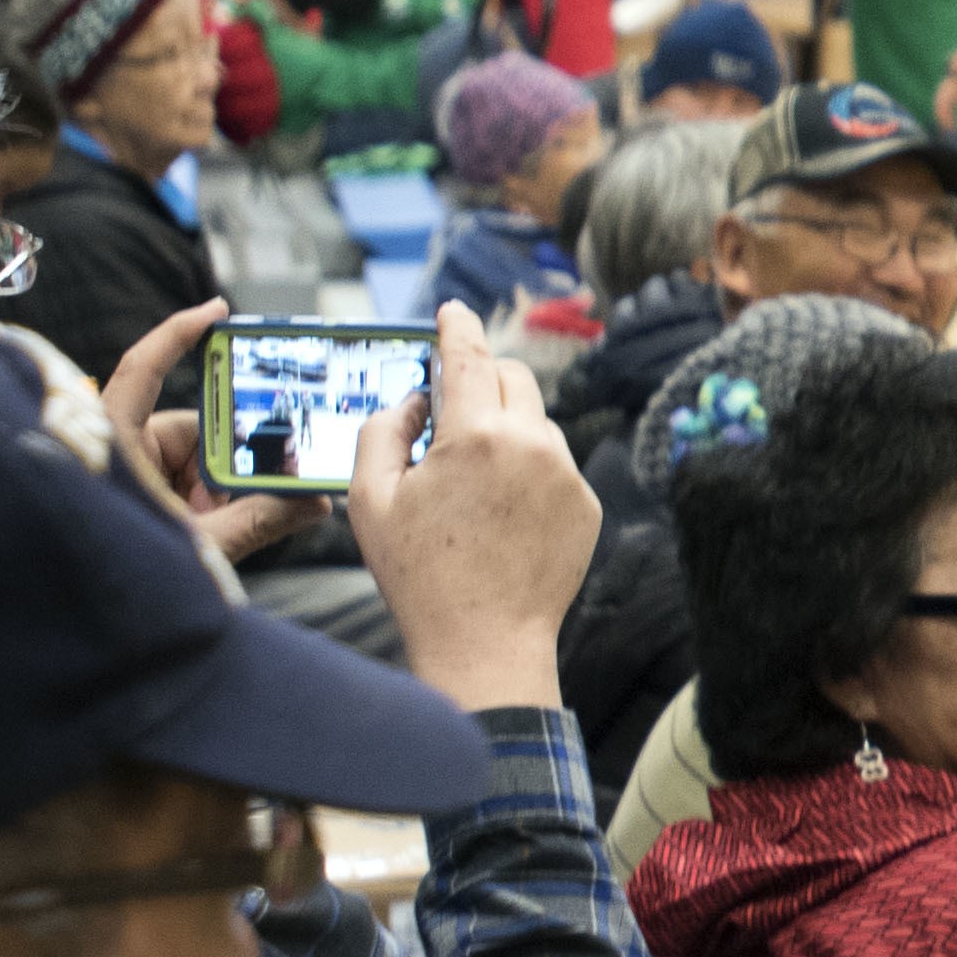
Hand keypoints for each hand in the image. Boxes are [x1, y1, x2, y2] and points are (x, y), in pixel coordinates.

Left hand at [102, 303, 308, 564]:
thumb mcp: (196, 545)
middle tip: (243, 496)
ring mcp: (125, 471)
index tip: (217, 311)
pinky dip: (200, 506)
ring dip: (212, 495)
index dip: (179, 332)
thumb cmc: (113, 574)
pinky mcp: (133, 494)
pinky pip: (179, 487)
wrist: (73, 619)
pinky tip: (209, 532)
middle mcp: (117, 446)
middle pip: (187, 431)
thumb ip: (257, 521)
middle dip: (222, 467)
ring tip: (214, 529)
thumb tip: (315, 504)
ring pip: (188, 465)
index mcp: (113, 438)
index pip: (144, 367)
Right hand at [348, 303, 597, 714]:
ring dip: (505, 430)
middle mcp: (532, 444)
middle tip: (450, 412)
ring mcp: (566, 475)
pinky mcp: (585, 504)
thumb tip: (413, 400)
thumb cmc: (420, 577)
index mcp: (475, 436)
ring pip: (536, 421)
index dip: (457, 326)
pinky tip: (501, 515)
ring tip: (472, 486)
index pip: (468, 354)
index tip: (453, 311)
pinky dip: (529, 470)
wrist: (486, 645)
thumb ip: (381, 430)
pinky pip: (555, 464)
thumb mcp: (371, 499)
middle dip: (480, 379)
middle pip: (510, 376)